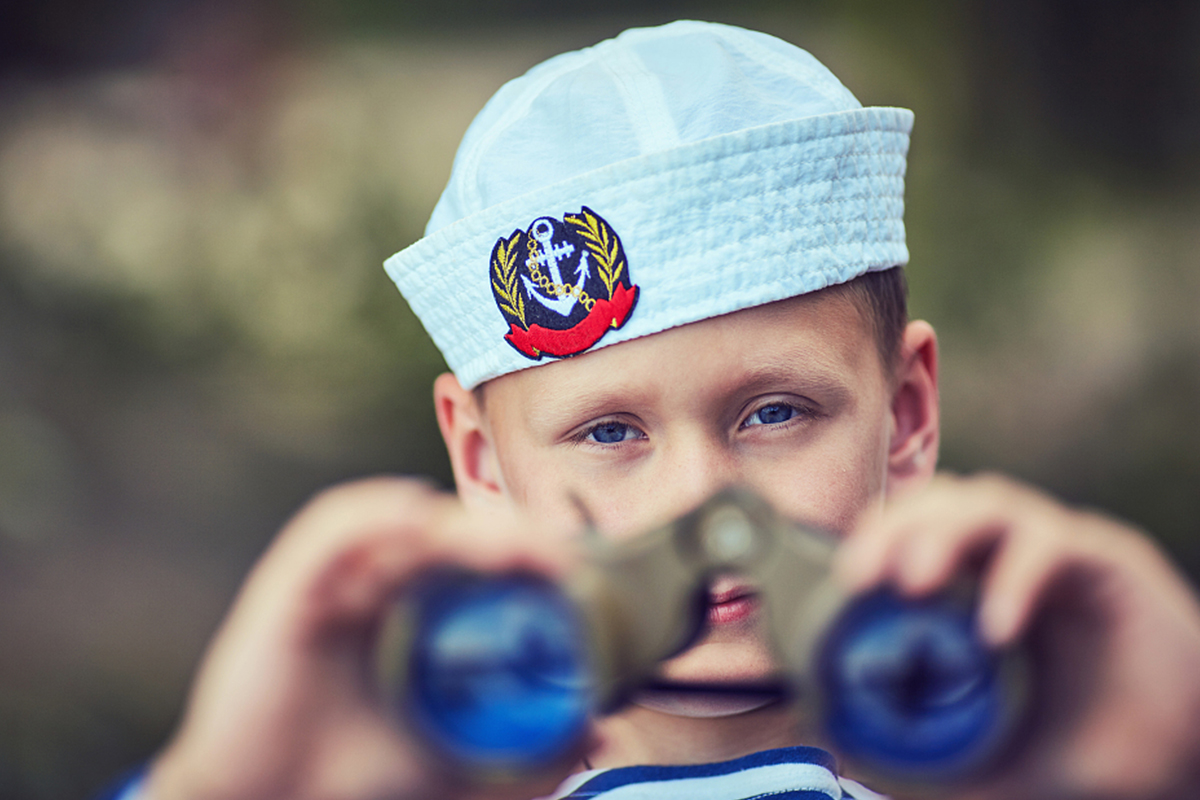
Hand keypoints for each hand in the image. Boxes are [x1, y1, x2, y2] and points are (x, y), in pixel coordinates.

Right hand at [145, 477, 577, 799]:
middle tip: (556, 558)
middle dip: (503, 538)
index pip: (469, 566)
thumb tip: (595, 727)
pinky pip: (330, 532)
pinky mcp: (285, 594)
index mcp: (403, 626)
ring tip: (513, 550)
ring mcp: (327, 590)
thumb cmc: (349, 797)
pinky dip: (377, 514)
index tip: (571, 571)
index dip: (520, 556)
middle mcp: (367, 597)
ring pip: (398, 526)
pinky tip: (424, 521)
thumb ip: (524, 757)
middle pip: (443, 539)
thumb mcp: (454, 773)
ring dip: (459, 528)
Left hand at [835, 473, 1199, 799]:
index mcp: (977, 585)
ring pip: (993, 503)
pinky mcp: (1112, 563)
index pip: (913, 533)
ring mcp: (1062, 553)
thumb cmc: (1080, 749)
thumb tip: (836, 739)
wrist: (1182, 763)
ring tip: (910, 583)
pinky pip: (1056, 546)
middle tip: (859, 576)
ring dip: (943, 533)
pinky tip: (995, 629)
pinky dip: (1016, 578)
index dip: (874, 542)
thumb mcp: (987, 754)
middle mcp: (1013, 558)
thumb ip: (921, 745)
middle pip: (943, 504)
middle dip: (895, 528)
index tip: (839, 581)